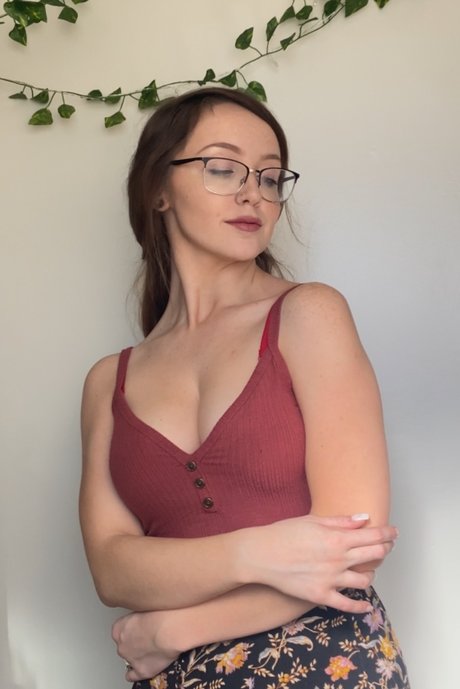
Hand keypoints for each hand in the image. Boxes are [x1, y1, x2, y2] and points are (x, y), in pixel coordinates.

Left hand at [112, 610, 177, 682]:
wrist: (169, 629)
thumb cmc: (161, 614)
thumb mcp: (144, 607)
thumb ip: (138, 616)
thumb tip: (143, 618)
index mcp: (119, 628)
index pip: (120, 631)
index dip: (132, 630)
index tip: (140, 628)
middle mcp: (121, 645)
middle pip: (125, 645)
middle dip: (135, 643)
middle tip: (148, 637)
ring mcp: (130, 659)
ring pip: (129, 659)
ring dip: (137, 656)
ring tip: (151, 650)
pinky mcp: (141, 670)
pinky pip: (133, 675)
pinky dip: (136, 673)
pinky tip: (141, 669)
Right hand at [240, 514, 396, 613]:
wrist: (261, 555)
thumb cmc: (284, 533)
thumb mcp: (312, 521)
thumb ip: (340, 521)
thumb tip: (364, 519)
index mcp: (337, 538)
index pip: (372, 536)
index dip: (387, 533)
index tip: (394, 532)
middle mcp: (338, 560)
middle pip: (374, 556)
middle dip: (385, 549)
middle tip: (388, 546)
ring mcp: (331, 579)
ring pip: (364, 581)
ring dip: (371, 574)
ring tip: (370, 570)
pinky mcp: (321, 596)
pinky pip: (347, 604)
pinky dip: (360, 606)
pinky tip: (366, 605)